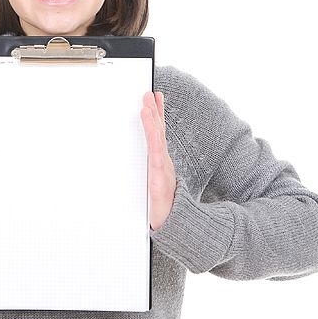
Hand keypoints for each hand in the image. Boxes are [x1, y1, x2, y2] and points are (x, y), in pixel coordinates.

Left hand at [142, 91, 176, 230]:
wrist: (172, 225)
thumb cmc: (161, 206)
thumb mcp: (154, 185)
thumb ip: (151, 173)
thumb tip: (145, 166)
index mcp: (159, 161)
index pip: (156, 134)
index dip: (155, 115)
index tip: (151, 98)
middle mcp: (162, 161)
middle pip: (158, 131)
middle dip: (154, 111)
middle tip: (148, 93)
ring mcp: (162, 167)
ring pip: (156, 138)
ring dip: (152, 119)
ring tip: (147, 103)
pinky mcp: (159, 175)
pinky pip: (156, 152)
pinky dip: (153, 136)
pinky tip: (150, 125)